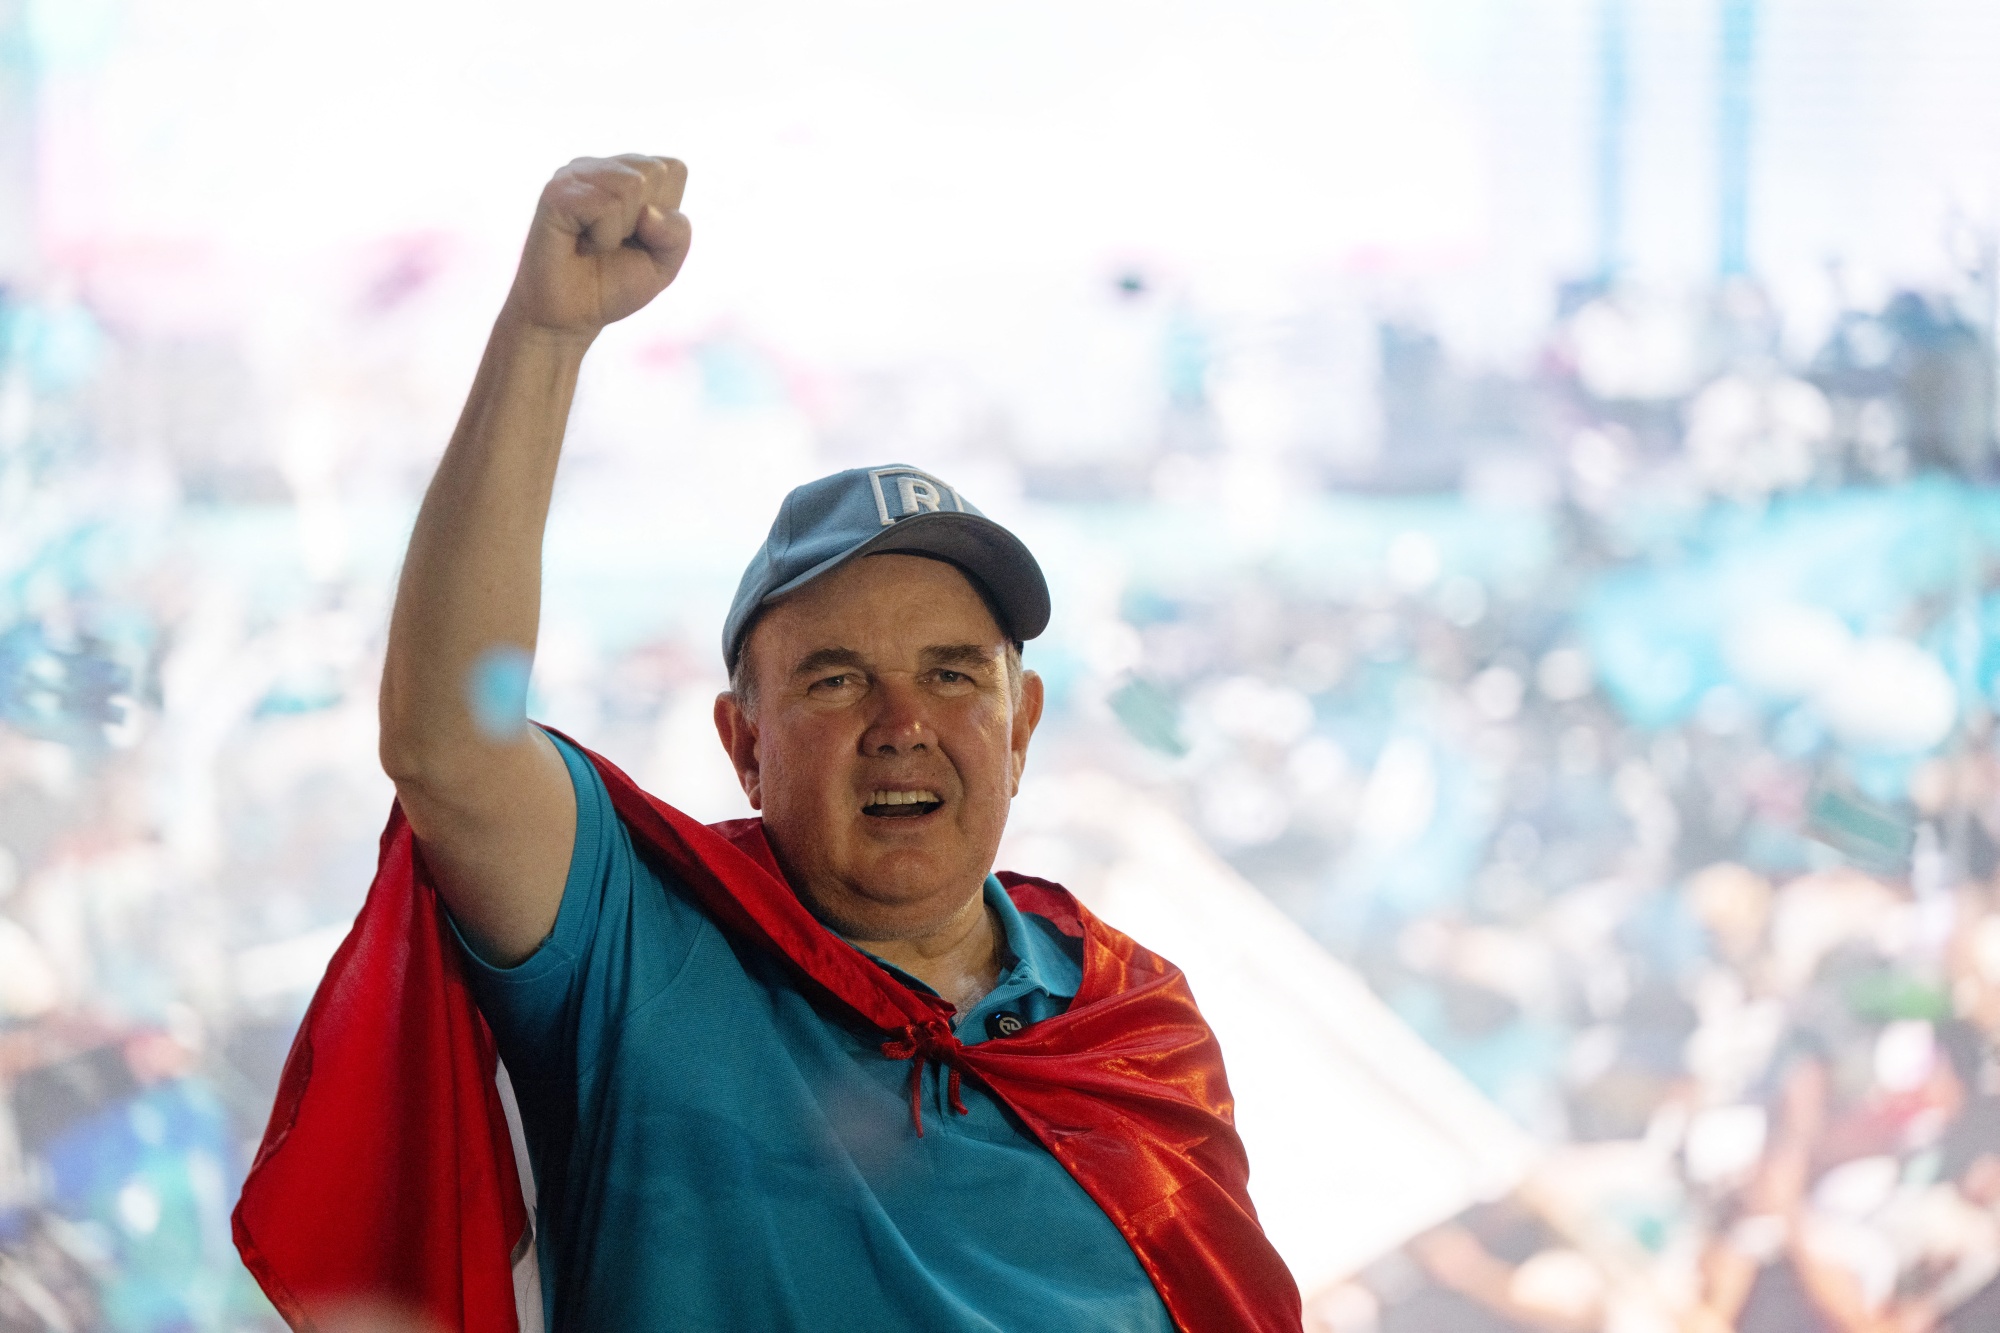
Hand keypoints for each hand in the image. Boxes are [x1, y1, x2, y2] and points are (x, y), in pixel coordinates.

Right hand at [500, 154, 691, 338]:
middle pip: (654, 171)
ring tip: (596, 243)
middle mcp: (603, 166)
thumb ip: (677, 234)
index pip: (675, 169)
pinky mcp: (557, 192)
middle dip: (645, 221)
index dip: (667, 215)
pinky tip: (581, 244)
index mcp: (631, 171)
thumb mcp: (664, 262)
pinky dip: (602, 238)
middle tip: (615, 242)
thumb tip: (648, 212)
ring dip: (621, 230)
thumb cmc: (614, 284)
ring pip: (631, 184)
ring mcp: (576, 173)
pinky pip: (604, 205)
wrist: (571, 317)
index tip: (639, 236)